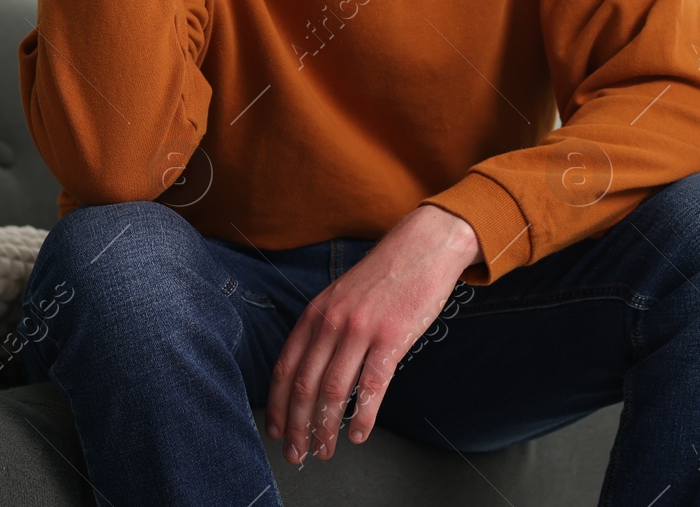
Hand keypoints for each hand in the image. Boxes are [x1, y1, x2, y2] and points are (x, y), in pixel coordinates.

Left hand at [266, 206, 482, 463]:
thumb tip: (313, 369)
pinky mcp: (390, 338)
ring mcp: (360, 330)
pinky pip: (371, 386)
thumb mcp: (342, 295)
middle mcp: (331, 321)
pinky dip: (361, 416)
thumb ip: (325, 327)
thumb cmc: (385, 275)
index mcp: (316, 312)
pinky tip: (358, 434)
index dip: (278, 404)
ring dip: (325, 428)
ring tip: (325, 450)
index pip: (286, 367)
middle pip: (304, 385)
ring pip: (332, 390)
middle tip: (297, 454)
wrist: (423, 246)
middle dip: (297, 426)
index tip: (275, 430)